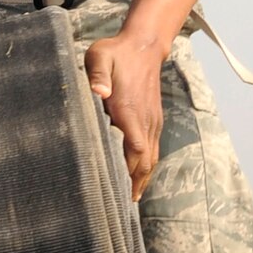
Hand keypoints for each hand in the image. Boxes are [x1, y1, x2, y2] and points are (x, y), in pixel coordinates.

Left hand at [84, 32, 163, 199]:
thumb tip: (98, 93)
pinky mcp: (154, 121)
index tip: (117, 190)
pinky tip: (137, 181)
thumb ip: (98, 75)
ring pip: (151, 159)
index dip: (128, 171)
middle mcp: (145, 120)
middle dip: (133, 183)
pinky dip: (147, 169)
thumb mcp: (100, 57)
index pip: (135, 148)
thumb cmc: (116, 53)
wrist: (143, 46)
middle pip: (144, 160)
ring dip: (141, 179)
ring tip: (129, 200)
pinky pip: (153, 151)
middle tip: (119, 206)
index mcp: (130, 109)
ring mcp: (152, 122)